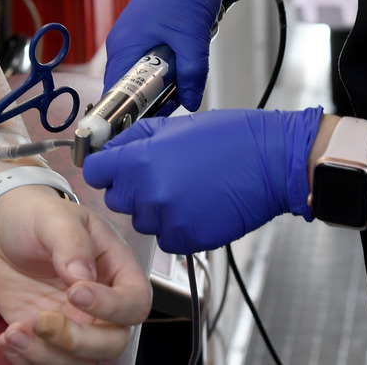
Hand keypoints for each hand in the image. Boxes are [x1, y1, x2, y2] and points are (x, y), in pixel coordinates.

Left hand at [0, 186, 151, 363]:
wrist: (8, 230)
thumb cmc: (42, 218)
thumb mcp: (56, 218)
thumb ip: (71, 242)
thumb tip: (82, 275)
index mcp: (118, 272)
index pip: (135, 303)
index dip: (112, 307)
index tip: (76, 292)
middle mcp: (102, 307)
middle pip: (112, 343)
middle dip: (77, 341)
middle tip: (42, 319)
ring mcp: (76, 326)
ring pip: (80, 362)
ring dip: (47, 357)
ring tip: (15, 332)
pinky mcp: (47, 338)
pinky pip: (46, 363)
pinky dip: (25, 360)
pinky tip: (8, 337)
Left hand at [83, 108, 322, 253]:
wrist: (271, 163)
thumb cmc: (229, 139)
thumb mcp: (174, 126)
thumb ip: (134, 139)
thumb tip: (109, 147)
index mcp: (140, 159)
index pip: (94, 172)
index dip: (104, 169)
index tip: (113, 168)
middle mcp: (148, 191)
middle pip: (116, 199)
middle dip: (132, 188)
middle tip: (160, 175)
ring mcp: (167, 218)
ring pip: (141, 220)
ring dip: (155, 209)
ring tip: (184, 190)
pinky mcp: (186, 239)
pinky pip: (166, 238)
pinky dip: (176, 228)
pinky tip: (196, 207)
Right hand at [103, 0, 233, 110]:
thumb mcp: (193, 37)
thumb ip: (192, 74)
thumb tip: (191, 102)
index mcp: (125, 47)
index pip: (115, 94)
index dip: (125, 115)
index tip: (137, 132)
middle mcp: (125, 46)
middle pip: (132, 89)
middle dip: (155, 100)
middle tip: (178, 103)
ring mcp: (137, 40)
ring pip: (147, 78)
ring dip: (167, 84)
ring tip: (188, 78)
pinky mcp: (150, 35)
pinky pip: (157, 64)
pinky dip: (172, 70)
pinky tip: (188, 64)